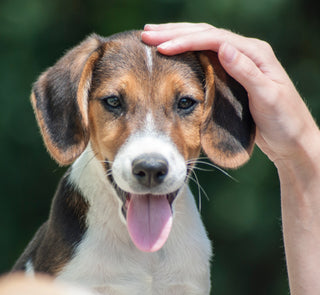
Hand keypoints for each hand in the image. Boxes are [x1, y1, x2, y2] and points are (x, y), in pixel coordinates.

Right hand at [142, 23, 319, 165]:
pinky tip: (173, 53)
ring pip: (203, 43)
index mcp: (254, 54)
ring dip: (177, 38)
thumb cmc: (284, 121)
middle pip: (205, 35)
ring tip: (154, 37)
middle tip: (147, 35)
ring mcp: (237, 63)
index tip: (161, 47)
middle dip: (175, 33)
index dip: (186, 41)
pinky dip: (186, 53)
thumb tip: (222, 47)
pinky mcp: (230, 76)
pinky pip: (204, 59)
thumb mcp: (268, 97)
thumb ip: (246, 71)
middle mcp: (245, 53)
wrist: (292, 139)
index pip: (214, 40)